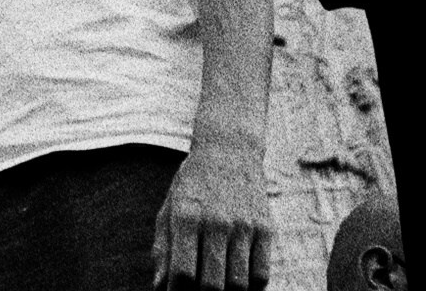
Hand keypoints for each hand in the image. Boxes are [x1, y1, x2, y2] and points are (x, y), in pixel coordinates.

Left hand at [152, 136, 269, 289]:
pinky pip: (262, 274)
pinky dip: (251, 288)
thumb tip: (159, 285)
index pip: (182, 272)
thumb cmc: (193, 184)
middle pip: (212, 284)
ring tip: (217, 289)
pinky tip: (238, 283)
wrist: (229, 150)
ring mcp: (244, 226)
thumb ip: (163, 247)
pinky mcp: (266, 229)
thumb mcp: (170, 207)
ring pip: (238, 284)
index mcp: (186, 216)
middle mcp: (216, 222)